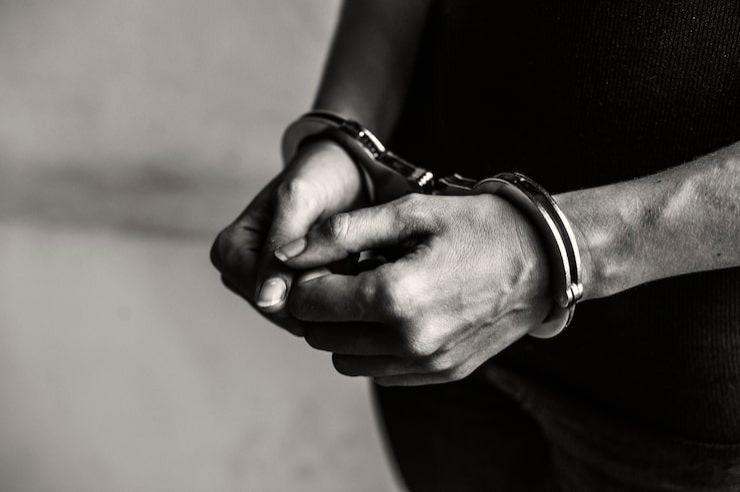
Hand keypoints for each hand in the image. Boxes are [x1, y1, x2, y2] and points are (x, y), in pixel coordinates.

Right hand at [210, 139, 367, 334]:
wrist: (346, 170)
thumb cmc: (320, 176)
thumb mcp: (299, 201)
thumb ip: (280, 246)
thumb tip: (266, 300)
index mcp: (228, 251)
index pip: (268, 299)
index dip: (311, 289)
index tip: (346, 262)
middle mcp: (238, 273)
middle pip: (285, 312)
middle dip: (324, 293)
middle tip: (354, 258)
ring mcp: (263, 285)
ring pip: (303, 315)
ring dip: (335, 294)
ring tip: (356, 260)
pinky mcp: (288, 291)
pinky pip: (315, 311)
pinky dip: (340, 294)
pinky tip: (356, 271)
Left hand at [276, 193, 552, 384]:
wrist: (546, 260)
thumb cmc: (479, 226)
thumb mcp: (410, 212)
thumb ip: (342, 233)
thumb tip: (286, 253)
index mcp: (395, 296)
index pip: (310, 303)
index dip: (305, 279)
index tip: (324, 259)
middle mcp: (408, 341)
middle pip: (321, 338)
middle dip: (319, 306)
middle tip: (343, 275)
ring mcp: (427, 364)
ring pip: (346, 361)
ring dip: (343, 331)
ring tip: (369, 295)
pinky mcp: (443, 373)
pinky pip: (382, 372)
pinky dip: (373, 348)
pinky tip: (394, 315)